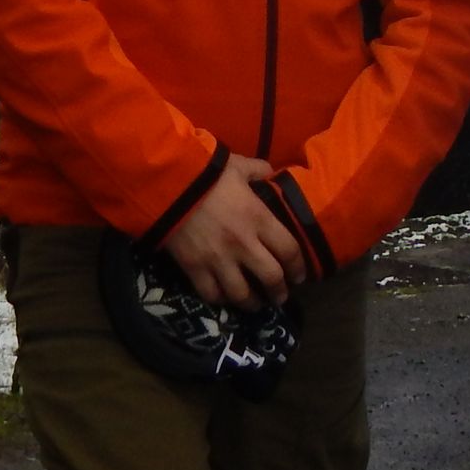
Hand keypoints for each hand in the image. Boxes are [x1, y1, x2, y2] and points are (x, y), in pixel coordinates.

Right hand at [160, 153, 303, 308]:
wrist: (169, 184)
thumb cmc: (207, 173)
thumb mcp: (237, 165)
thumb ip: (257, 170)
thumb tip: (270, 172)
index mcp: (259, 218)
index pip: (289, 250)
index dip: (298, 266)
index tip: (299, 275)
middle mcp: (243, 244)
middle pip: (271, 278)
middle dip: (279, 291)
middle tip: (280, 296)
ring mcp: (219, 260)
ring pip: (242, 294)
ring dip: (252, 303)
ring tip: (254, 304)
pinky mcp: (195, 268)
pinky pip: (212, 294)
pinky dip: (220, 300)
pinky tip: (225, 297)